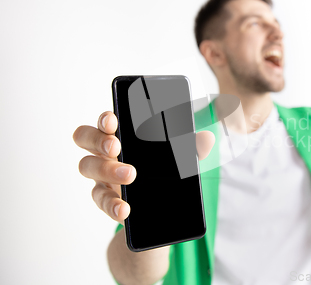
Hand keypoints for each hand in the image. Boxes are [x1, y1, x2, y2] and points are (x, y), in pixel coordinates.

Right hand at [73, 111, 214, 224]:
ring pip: (87, 166)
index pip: (105, 121)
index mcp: (122, 136)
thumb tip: (207, 138)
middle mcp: (106, 152)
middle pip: (86, 138)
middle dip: (99, 139)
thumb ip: (191, 149)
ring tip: (130, 174)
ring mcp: (102, 175)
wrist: (159, 210)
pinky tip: (124, 209)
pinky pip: (100, 199)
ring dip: (106, 168)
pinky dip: (112, 204)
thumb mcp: (179, 160)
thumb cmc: (163, 172)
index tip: (114, 120)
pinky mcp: (106, 198)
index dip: (105, 118)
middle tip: (117, 146)